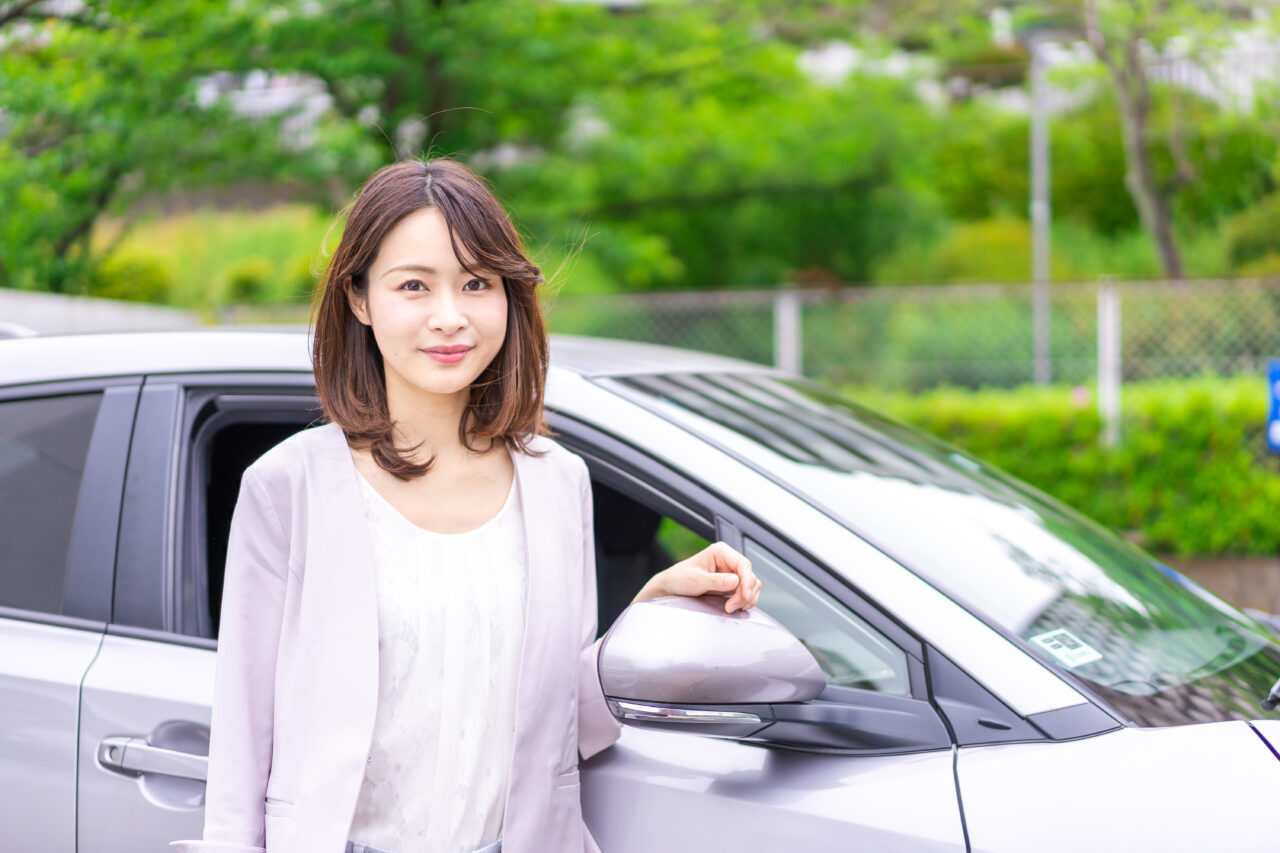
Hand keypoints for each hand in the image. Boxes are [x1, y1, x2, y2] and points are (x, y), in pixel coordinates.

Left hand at [632, 541, 761, 613]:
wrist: (671, 587)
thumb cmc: (679, 578)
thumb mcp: (695, 580)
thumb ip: (715, 581)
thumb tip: (736, 581)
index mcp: (721, 552)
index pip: (743, 564)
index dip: (747, 581)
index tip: (743, 596)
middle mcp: (729, 560)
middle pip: (750, 576)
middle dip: (744, 593)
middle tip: (731, 607)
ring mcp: (731, 572)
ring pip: (751, 585)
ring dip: (745, 599)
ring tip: (730, 608)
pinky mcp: (731, 584)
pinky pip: (746, 592)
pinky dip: (744, 601)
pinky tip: (734, 607)